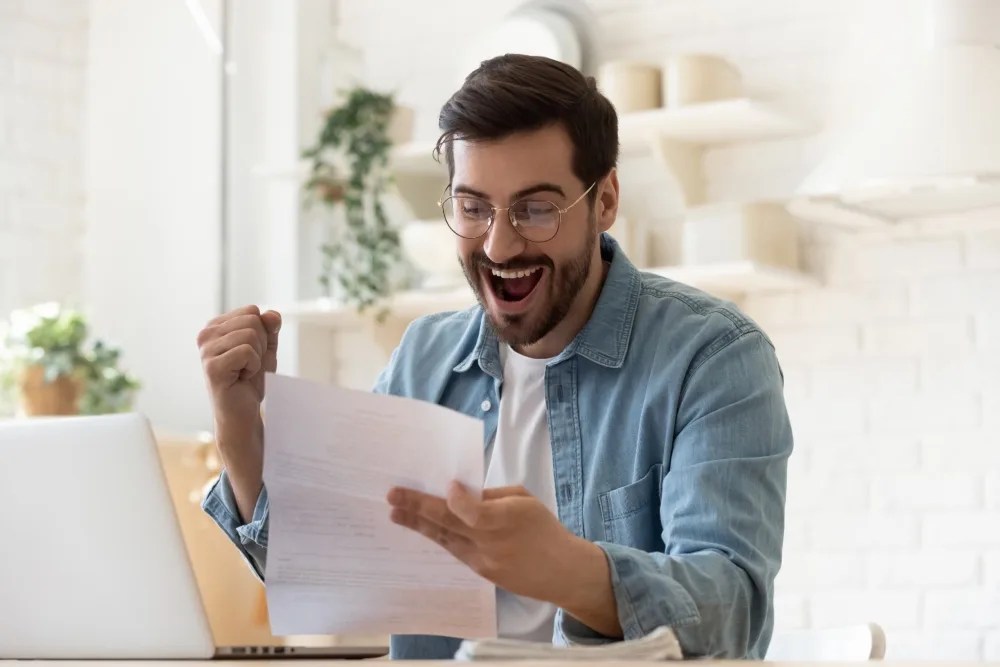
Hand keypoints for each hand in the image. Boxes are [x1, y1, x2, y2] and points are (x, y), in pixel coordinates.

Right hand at [197, 304, 280, 426]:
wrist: (244, 411)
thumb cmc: (251, 380)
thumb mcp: (265, 348)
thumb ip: (270, 328)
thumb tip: (272, 314)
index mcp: (215, 326)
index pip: (252, 311)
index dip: (262, 333)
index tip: (251, 353)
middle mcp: (206, 335)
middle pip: (252, 321)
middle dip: (260, 345)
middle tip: (248, 365)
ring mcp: (206, 351)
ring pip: (250, 335)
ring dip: (256, 357)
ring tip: (244, 371)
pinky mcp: (212, 367)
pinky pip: (246, 352)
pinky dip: (253, 366)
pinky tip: (242, 378)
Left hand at [387, 482, 588, 604]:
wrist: (560, 571)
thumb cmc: (544, 528)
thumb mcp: (525, 501)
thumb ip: (493, 497)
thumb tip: (462, 493)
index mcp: (508, 519)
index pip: (474, 512)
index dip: (457, 500)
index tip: (448, 486)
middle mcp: (492, 542)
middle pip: (450, 524)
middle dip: (418, 507)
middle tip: (393, 495)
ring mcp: (484, 561)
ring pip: (445, 539)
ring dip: (418, 525)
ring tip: (395, 512)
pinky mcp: (481, 572)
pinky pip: (454, 550)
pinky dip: (437, 537)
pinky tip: (421, 527)